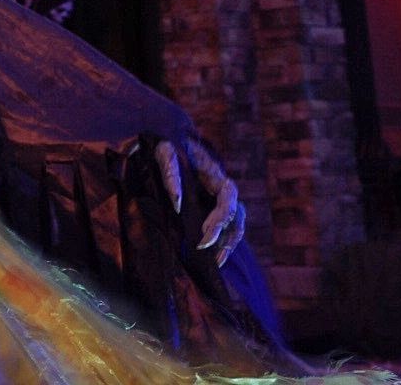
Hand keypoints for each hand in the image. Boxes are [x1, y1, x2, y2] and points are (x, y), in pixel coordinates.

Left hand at [155, 138, 246, 266]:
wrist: (166, 136)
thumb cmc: (165, 143)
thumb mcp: (163, 150)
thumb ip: (169, 170)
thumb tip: (177, 203)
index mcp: (214, 174)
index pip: (227, 200)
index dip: (219, 219)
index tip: (204, 236)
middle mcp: (222, 188)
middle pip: (236, 216)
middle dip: (226, 238)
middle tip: (211, 257)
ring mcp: (218, 198)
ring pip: (235, 224)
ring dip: (228, 244)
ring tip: (216, 263)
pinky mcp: (210, 207)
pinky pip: (224, 228)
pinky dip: (221, 243)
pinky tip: (212, 259)